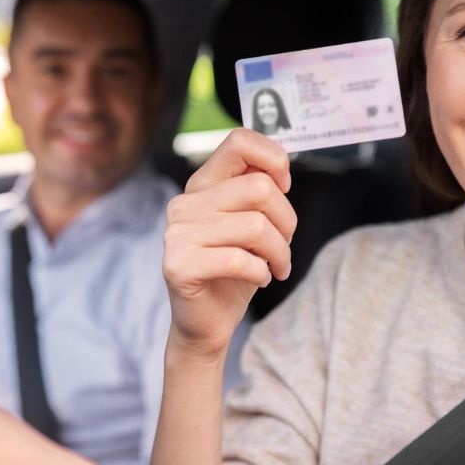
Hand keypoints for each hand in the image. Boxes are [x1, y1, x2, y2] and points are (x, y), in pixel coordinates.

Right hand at [162, 128, 296, 359]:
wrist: (207, 323)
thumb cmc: (234, 272)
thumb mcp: (251, 224)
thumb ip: (258, 191)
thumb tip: (282, 165)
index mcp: (202, 185)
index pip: (239, 141)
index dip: (274, 158)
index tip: (285, 186)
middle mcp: (185, 203)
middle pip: (259, 188)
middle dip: (286, 221)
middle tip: (284, 246)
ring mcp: (177, 234)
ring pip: (256, 226)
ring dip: (279, 252)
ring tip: (275, 267)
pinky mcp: (178, 265)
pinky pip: (239, 260)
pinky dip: (260, 272)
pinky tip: (258, 279)